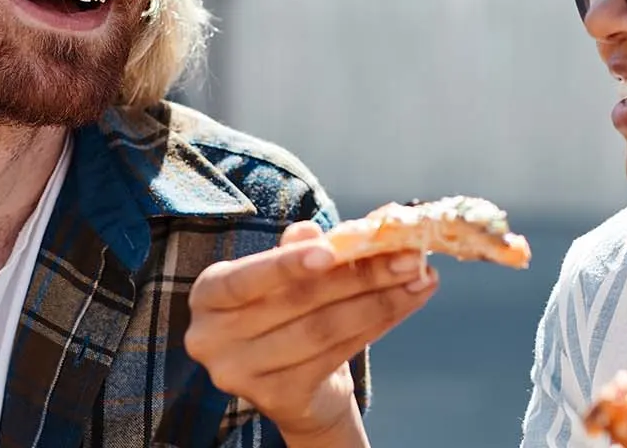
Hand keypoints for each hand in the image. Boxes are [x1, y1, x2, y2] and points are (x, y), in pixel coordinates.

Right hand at [185, 221, 437, 444]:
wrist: (294, 387)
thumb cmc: (285, 314)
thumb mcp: (282, 279)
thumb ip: (297, 251)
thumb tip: (312, 229)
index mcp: (208, 295)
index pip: (246, 279)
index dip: (286, 265)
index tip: (333, 250)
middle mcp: (212, 338)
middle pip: (297, 303)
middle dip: (359, 276)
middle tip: (407, 256)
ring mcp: (241, 374)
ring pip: (323, 331)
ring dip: (380, 302)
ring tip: (419, 279)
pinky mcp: (277, 399)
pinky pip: (337, 356)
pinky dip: (377, 326)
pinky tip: (405, 304)